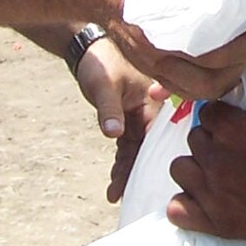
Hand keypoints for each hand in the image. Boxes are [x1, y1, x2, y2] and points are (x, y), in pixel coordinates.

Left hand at [75, 35, 162, 201]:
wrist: (89, 49)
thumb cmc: (102, 62)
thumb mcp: (104, 87)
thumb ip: (108, 110)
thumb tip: (113, 134)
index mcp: (153, 103)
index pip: (155, 138)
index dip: (147, 162)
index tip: (140, 183)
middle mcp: (151, 112)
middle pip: (147, 148)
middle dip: (135, 173)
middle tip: (123, 196)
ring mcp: (140, 117)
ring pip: (136, 150)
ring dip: (126, 171)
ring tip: (114, 194)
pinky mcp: (128, 120)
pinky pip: (128, 145)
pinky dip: (121, 161)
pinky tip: (114, 180)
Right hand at [105, 16, 245, 103]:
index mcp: (158, 19)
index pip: (209, 44)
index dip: (242, 36)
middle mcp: (154, 49)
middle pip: (210, 72)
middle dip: (243, 57)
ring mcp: (151, 62)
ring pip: (200, 88)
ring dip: (229, 75)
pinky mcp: (150, 67)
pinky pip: (185, 89)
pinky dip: (211, 84)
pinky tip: (226, 65)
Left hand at [168, 95, 245, 241]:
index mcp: (230, 127)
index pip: (207, 113)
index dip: (223, 118)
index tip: (235, 127)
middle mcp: (215, 158)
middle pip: (194, 140)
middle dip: (212, 142)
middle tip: (234, 152)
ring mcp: (214, 192)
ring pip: (181, 170)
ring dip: (197, 169)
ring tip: (219, 176)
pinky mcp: (218, 222)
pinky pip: (177, 211)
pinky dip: (186, 205)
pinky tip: (205, 202)